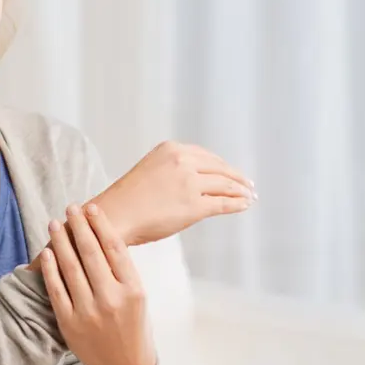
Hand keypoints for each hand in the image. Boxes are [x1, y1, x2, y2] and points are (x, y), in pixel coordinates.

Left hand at [41, 203, 155, 364]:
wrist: (124, 364)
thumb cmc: (131, 322)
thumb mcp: (137, 295)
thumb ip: (121, 269)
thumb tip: (99, 231)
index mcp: (133, 290)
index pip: (114, 248)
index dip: (101, 224)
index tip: (91, 207)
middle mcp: (111, 299)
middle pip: (90, 252)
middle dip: (78, 226)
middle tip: (70, 207)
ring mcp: (88, 312)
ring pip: (70, 267)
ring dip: (61, 241)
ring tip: (55, 223)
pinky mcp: (69, 322)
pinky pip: (56, 288)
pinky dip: (50, 268)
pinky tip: (48, 251)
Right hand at [93, 141, 255, 245]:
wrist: (114, 215)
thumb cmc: (128, 199)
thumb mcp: (151, 170)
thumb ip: (174, 170)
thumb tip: (198, 181)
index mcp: (170, 149)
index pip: (206, 156)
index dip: (222, 165)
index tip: (232, 173)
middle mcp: (182, 161)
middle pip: (220, 168)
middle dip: (237, 178)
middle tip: (248, 185)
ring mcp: (189, 183)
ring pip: (225, 185)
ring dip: (241, 191)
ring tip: (249, 196)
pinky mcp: (194, 205)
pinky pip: (224, 203)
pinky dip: (237, 204)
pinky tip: (244, 205)